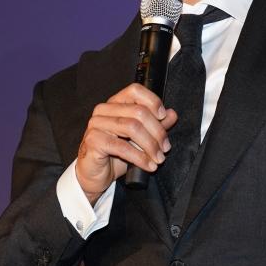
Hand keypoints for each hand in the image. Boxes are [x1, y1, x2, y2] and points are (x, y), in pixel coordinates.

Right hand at [76, 83, 177, 201]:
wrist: (94, 175)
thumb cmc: (114, 155)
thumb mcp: (139, 140)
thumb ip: (154, 125)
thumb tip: (171, 114)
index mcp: (114, 104)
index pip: (135, 91)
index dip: (153, 101)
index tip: (164, 116)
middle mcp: (103, 110)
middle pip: (138, 112)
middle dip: (157, 132)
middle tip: (165, 148)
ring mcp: (96, 124)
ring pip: (132, 127)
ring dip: (150, 145)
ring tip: (158, 158)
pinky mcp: (93, 141)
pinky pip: (122, 147)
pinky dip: (140, 157)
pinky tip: (148, 165)